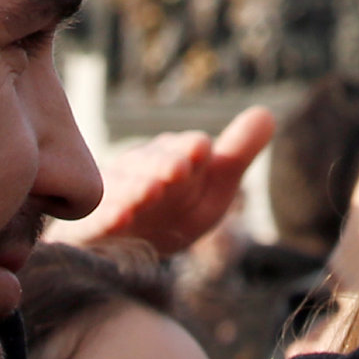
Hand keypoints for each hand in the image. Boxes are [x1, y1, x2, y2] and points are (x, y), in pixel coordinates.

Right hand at [53, 105, 274, 256]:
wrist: (123, 246)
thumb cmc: (173, 210)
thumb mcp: (211, 188)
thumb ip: (236, 154)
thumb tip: (267, 112)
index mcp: (171, 157)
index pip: (185, 151)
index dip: (192, 151)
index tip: (201, 151)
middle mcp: (139, 171)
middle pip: (151, 165)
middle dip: (164, 165)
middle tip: (178, 169)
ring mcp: (113, 197)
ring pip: (123, 189)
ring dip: (136, 190)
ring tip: (149, 193)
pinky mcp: (91, 226)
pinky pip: (96, 220)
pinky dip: (106, 218)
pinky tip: (118, 220)